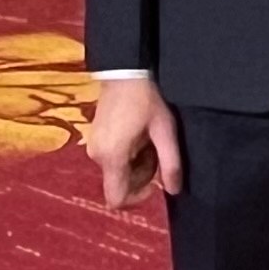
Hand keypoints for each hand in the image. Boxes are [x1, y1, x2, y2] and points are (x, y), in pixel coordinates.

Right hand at [84, 76, 181, 210]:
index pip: (116, 198)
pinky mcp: (94, 138)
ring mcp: (93, 146)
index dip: (137, 198)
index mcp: (112, 157)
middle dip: (142, 174)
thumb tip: (174, 191)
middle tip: (155, 150)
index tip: (154, 182)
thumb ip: (170, 163)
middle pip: (120, 183)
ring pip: (117, 170)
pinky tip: (137, 133)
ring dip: (136, 162)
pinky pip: (112, 158)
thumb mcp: (164, 131)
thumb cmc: (146, 99)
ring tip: (147, 138)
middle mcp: (97, 156)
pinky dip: (128, 153)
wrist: (124, 70)